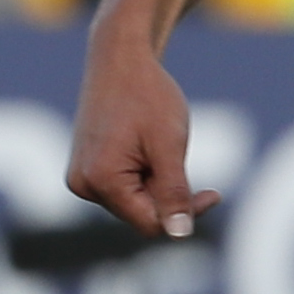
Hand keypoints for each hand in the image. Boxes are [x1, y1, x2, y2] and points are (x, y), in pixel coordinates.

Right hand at [66, 35, 214, 237]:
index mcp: (100, 180)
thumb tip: (179, 234)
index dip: (185, 214)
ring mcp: (80, 177)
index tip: (213, 192)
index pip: (151, 223)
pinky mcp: (85, 169)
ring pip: (133, 203)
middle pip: (140, 215)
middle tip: (182, 158)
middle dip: (168, 195)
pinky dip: (143, 175)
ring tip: (157, 145)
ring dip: (156, 184)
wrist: (120, 60)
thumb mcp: (169, 146)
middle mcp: (82, 184)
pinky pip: (122, 188)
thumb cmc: (147, 96)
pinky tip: (145, 146)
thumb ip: (174, 193)